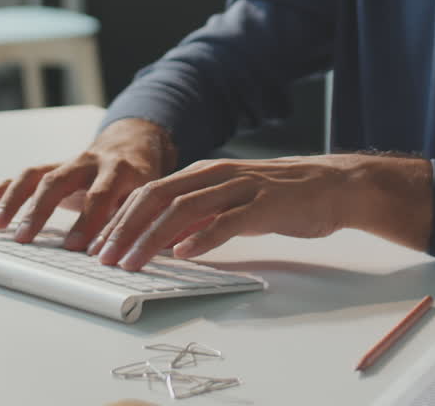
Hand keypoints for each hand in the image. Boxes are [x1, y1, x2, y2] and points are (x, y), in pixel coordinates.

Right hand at [0, 118, 176, 250]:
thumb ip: (144, 220)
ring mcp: (67, 163)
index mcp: (122, 170)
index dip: (91, 222)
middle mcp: (91, 162)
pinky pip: (18, 178)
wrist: (135, 143)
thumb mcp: (155, 195)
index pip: (103, 195)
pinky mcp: (50, 168)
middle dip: (41, 211)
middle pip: (60, 182)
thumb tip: (141, 253)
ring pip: (35, 177)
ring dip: (12, 201)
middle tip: (26, 239)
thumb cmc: (145, 179)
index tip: (81, 250)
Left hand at [87, 153, 432, 270]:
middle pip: (158, 197)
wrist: (334, 186)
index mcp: (204, 172)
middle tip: (105, 258)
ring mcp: (240, 187)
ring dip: (152, 238)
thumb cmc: (281, 198)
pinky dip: (202, 237)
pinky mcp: (264, 205)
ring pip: (184, 208)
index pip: (150, 192)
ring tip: (133, 262)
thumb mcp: (230, 203)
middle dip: (125, 229)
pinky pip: (227, 220)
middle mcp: (216, 174)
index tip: (100, 247)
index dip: (120, 220)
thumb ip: (198, 217)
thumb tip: (162, 241)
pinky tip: (184, 254)